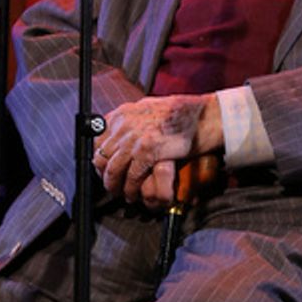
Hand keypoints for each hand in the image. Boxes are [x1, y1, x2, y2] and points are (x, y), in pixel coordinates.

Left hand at [93, 94, 223, 205]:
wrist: (205, 115)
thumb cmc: (182, 113)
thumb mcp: (149, 108)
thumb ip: (131, 119)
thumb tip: (119, 129)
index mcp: (123, 113)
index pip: (96, 138)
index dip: (98, 156)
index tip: (102, 167)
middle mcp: (125, 124)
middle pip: (101, 156)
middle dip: (104, 175)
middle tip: (110, 184)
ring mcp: (135, 138)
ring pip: (113, 169)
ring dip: (115, 185)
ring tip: (120, 193)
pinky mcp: (147, 151)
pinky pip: (132, 176)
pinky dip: (131, 189)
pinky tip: (133, 194)